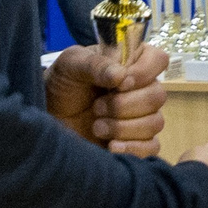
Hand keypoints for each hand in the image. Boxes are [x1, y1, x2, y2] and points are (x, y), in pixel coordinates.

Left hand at [45, 44, 168, 156]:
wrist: (49, 117)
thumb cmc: (62, 84)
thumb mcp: (70, 65)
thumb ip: (95, 65)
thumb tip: (121, 76)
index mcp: (131, 62)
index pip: (158, 60)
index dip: (143, 73)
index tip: (120, 84)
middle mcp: (141, 88)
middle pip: (158, 95)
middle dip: (124, 105)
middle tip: (96, 107)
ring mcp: (141, 117)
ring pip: (155, 122)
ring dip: (123, 127)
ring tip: (97, 126)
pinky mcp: (136, 142)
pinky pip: (152, 147)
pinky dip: (132, 148)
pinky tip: (111, 146)